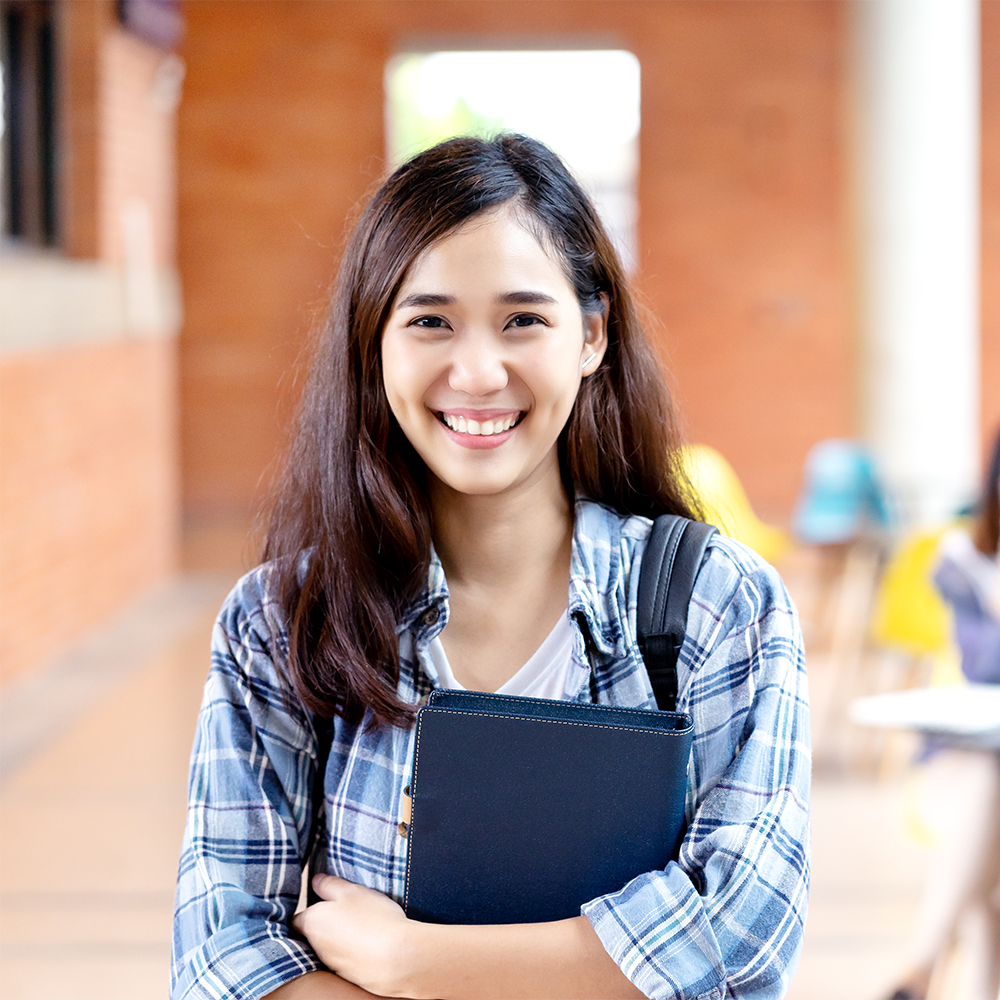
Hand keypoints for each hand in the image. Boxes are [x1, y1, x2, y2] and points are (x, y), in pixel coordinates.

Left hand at [292, 875, 410, 996]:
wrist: (396, 958)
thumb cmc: (372, 919)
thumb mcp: (351, 891)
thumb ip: (329, 884)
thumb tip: (315, 881)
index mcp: (312, 922)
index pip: (296, 919)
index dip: (308, 910)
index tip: (320, 903)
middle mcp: (316, 946)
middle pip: (313, 933)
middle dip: (325, 923)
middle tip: (345, 911)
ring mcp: (331, 963)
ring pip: (329, 946)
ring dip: (340, 937)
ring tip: (361, 925)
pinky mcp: (347, 975)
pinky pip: (345, 958)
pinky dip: (352, 951)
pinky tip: (368, 943)